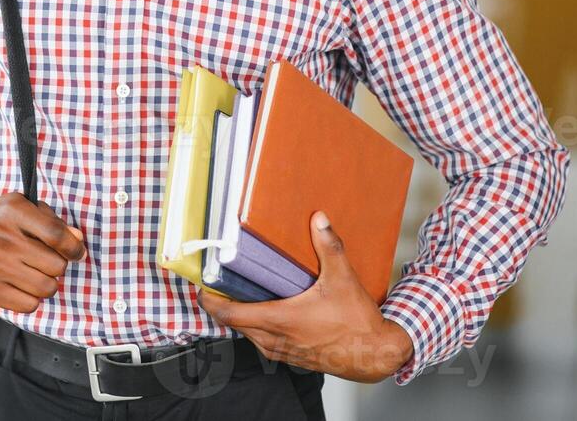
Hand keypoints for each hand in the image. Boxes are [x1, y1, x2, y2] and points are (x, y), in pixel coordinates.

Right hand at [0, 193, 85, 313]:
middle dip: (56, 265)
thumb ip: (51, 222)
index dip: (74, 247)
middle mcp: (1, 237)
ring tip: (33, 273)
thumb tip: (77, 240)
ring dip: (46, 283)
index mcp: (12, 210)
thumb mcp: (21, 210)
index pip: (56, 234)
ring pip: (46, 288)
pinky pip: (29, 305)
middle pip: (56, 265)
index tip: (76, 252)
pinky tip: (20, 284)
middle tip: (43, 260)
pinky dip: (31, 298)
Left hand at [197, 211, 413, 382]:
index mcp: (280, 320)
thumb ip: (329, 247)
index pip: (230, 314)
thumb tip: (319, 220)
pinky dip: (255, 327)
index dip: (210, 301)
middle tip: (219, 281)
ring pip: (247, 334)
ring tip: (239, 293)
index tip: (202, 286)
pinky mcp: (290, 357)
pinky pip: (261, 341)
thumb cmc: (357, 324)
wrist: (374, 356)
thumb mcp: (343, 279)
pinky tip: (265, 310)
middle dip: (223, 303)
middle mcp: (275, 339)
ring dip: (240, 316)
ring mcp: (282, 351)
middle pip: (233, 323)